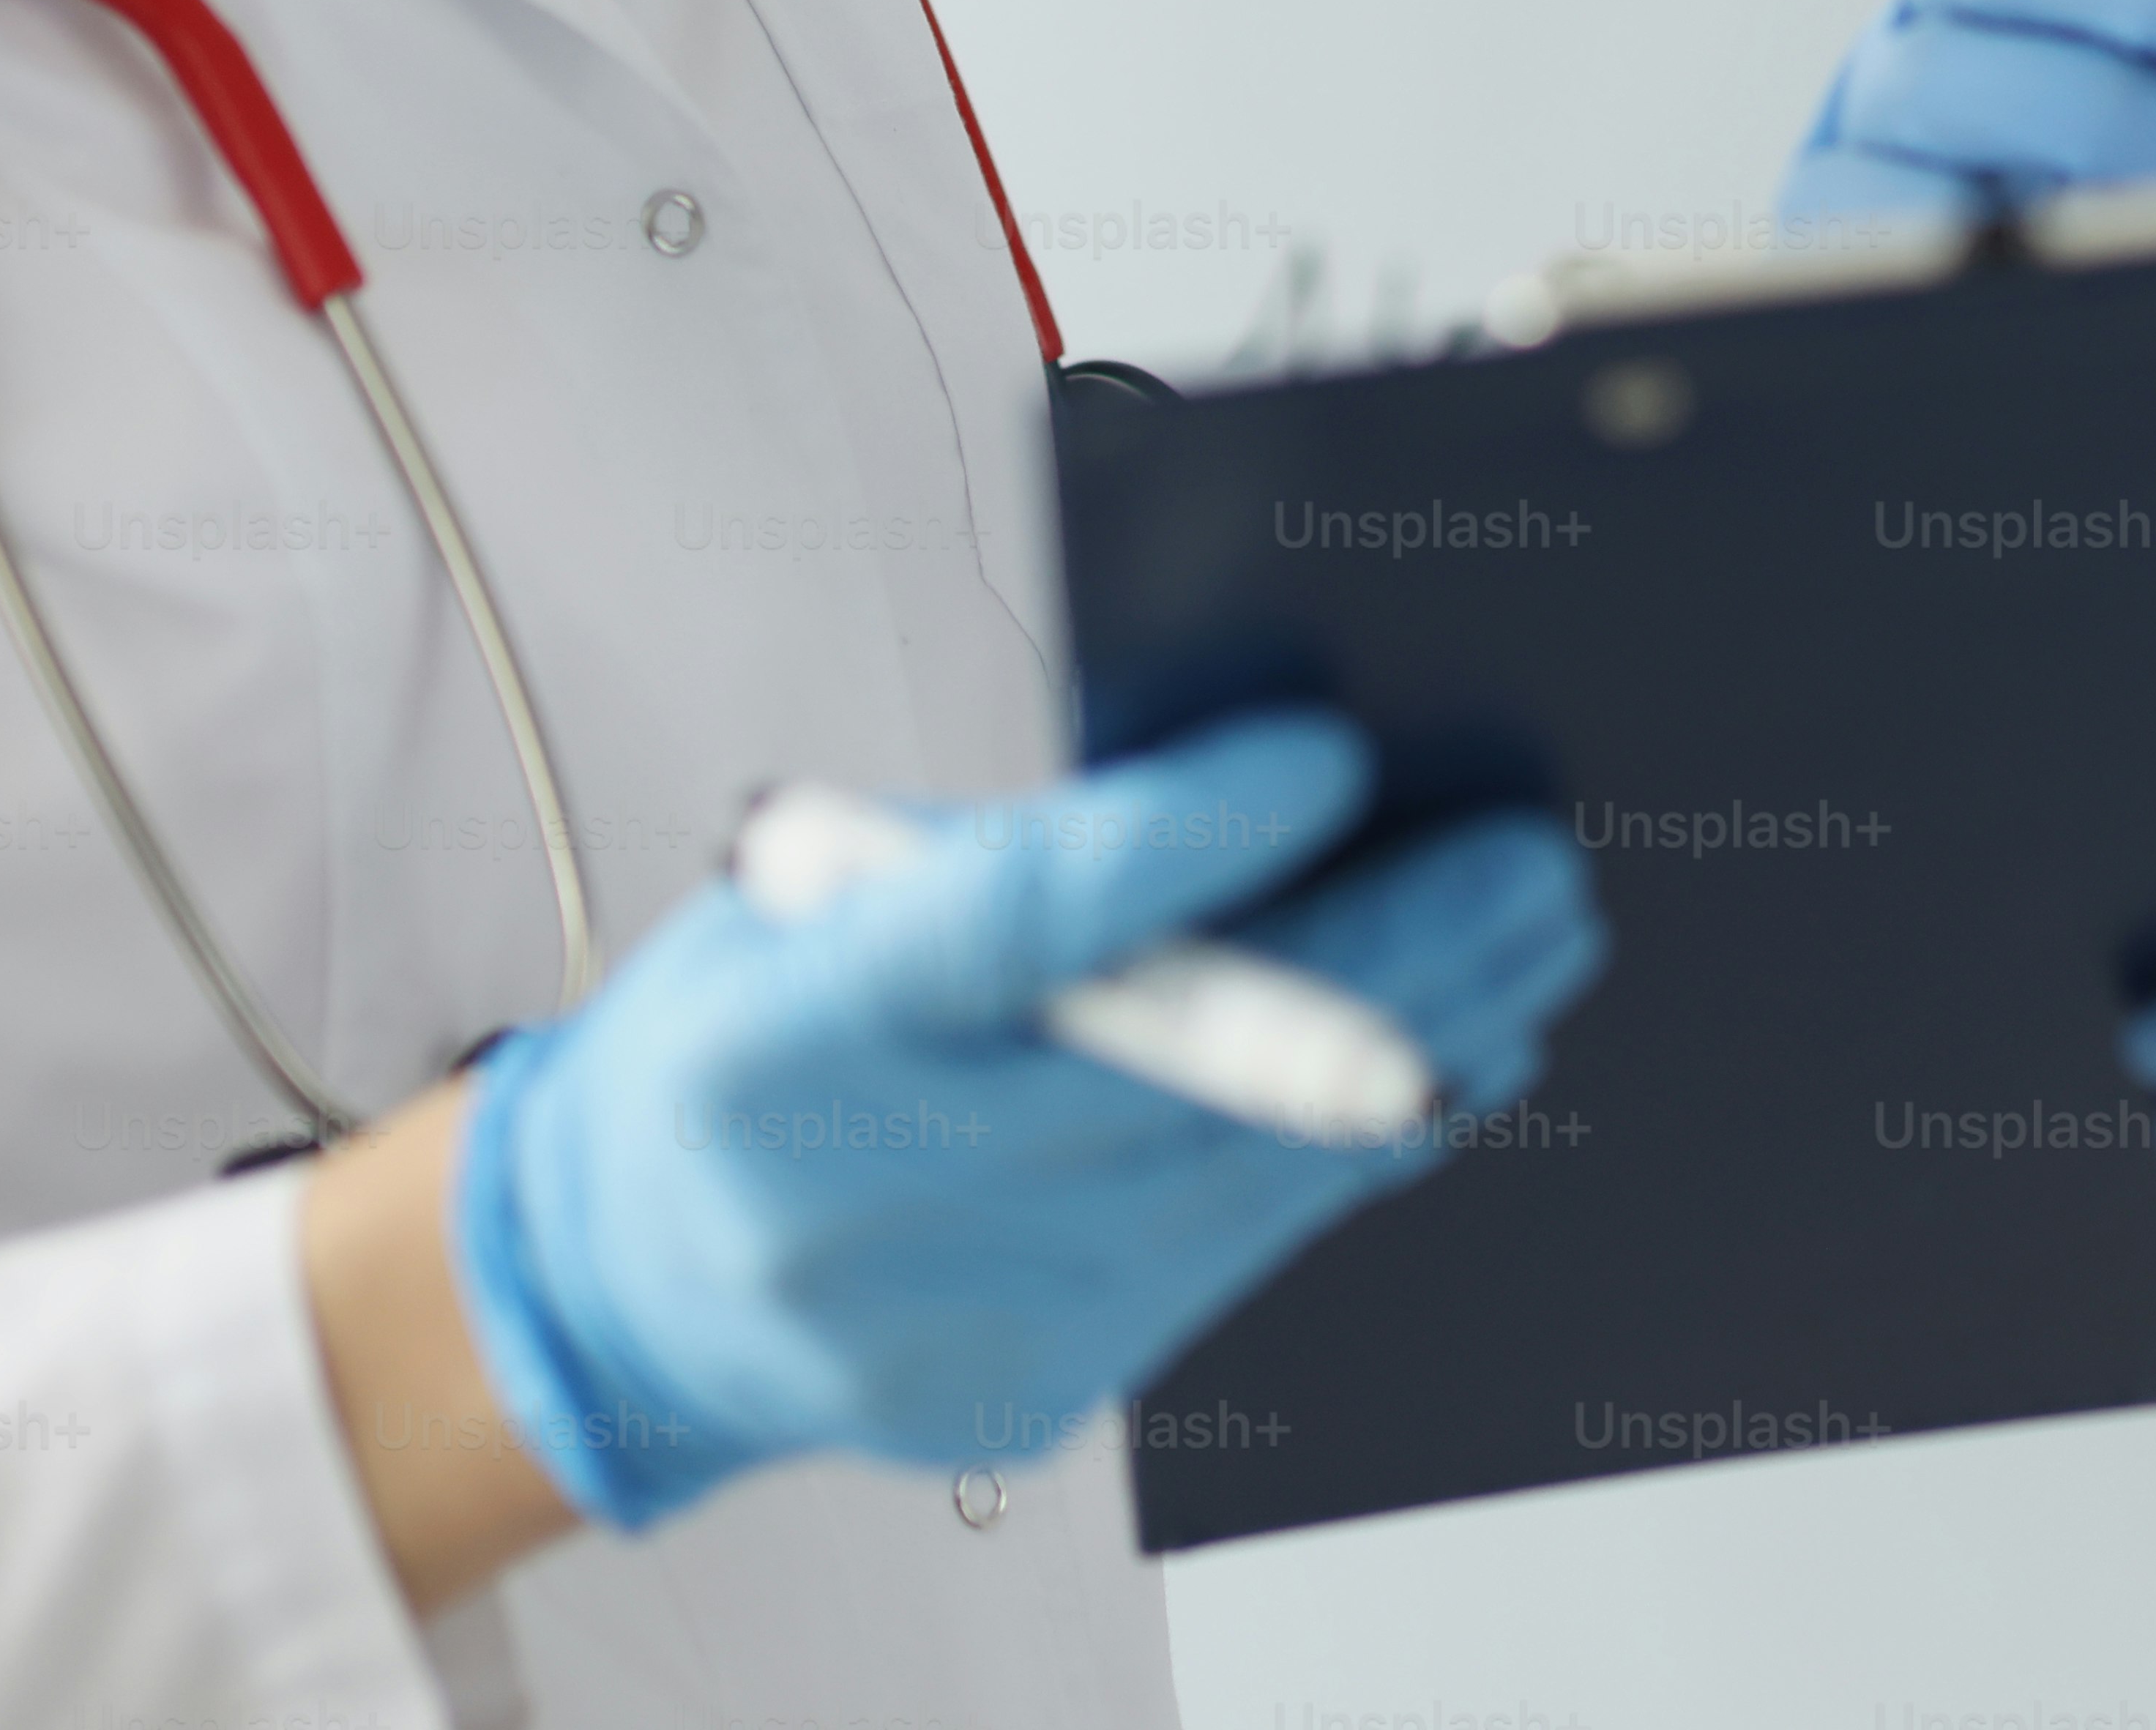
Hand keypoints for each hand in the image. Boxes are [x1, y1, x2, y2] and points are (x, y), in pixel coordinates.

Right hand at [445, 711, 1601, 1529]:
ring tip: (1527, 953)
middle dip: (1378, 965)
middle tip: (1526, 871)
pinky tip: (1443, 1073)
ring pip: (1228, 1179)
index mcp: (771, 1044)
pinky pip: (1222, 1257)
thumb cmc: (735, 1049)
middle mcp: (852, 1204)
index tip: (1330, 756)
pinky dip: (1339, 1157)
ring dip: (1409, 1057)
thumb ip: (1004, 867)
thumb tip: (1254, 806)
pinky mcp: (1027, 1398)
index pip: (1001, 931)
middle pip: (1164, 1076)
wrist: (628, 1281)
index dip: (1176, 843)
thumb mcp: (811, 902)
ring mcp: (945, 1326)